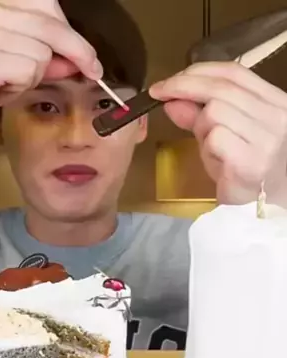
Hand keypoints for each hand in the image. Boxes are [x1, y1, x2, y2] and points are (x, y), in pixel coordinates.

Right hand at [0, 0, 101, 145]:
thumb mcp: (17, 63)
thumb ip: (47, 58)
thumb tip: (78, 61)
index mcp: (0, 4)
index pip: (49, 8)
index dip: (74, 34)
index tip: (91, 59)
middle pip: (53, 28)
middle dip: (79, 53)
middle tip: (93, 72)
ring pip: (42, 54)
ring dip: (33, 76)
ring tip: (9, 82)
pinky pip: (28, 71)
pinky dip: (21, 86)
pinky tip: (1, 89)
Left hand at [149, 62, 286, 205]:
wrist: (266, 209)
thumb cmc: (246, 172)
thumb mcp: (223, 137)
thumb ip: (199, 117)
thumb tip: (171, 99)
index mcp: (275, 103)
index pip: (234, 73)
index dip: (198, 71)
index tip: (168, 80)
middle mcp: (277, 115)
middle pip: (221, 88)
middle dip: (183, 87)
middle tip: (159, 94)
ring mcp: (267, 138)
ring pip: (215, 112)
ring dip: (201, 128)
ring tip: (211, 149)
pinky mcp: (251, 161)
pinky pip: (216, 138)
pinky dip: (207, 149)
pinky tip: (218, 163)